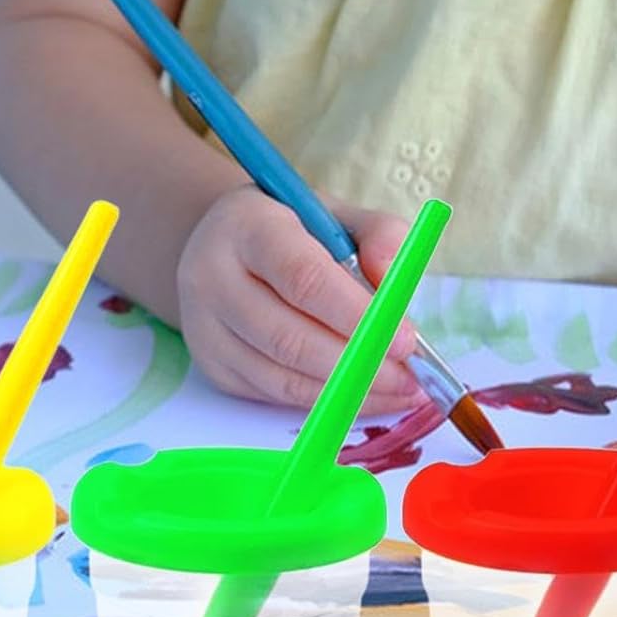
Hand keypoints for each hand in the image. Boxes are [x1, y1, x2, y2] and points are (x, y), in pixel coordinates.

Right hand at [175, 185, 421, 414]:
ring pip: (281, 376)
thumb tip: (397, 285)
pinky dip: (326, 402)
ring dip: (347, 392)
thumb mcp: (339, 214)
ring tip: (399, 390)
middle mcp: (212, 277)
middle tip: (411, 377)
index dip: (357, 315)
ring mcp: (205, 328)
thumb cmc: (295, 229)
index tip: (405, 340)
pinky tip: (364, 395)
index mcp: (247, 226)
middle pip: (289, 337)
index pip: (302, 277)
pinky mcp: (213, 366)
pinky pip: (274, 395)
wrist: (227, 245)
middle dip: (359, 365)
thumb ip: (380, 236)